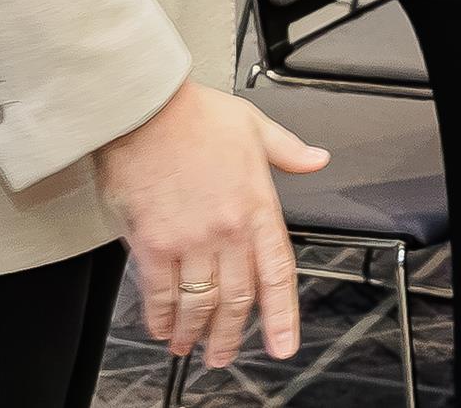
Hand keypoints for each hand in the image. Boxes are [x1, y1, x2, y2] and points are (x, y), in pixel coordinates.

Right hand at [96, 82, 329, 368]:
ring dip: (195, 332)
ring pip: (200, 303)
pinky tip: (161, 326)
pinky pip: (160, 292)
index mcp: (256, 205)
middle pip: (238, 298)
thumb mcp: (252, 124)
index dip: (282, 316)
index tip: (283, 344)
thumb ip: (287, 150)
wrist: (143, 106)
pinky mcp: (153, 242)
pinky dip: (161, 316)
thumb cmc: (192, 112)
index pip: (278, 272)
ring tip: (190, 347)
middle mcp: (227, 229)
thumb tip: (316, 158)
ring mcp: (190, 239)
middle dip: (230, 335)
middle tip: (223, 354)